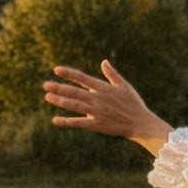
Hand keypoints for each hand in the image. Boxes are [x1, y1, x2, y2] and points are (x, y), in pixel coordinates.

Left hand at [42, 61, 173, 154]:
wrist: (141, 124)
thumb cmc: (133, 104)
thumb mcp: (124, 86)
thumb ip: (112, 74)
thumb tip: (103, 61)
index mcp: (104, 88)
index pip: (83, 78)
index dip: (69, 74)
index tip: (57, 70)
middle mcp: (98, 99)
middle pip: (75, 92)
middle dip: (60, 88)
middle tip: (46, 85)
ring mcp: (97, 112)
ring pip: (75, 105)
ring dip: (61, 101)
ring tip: (48, 97)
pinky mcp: (96, 125)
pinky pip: (79, 122)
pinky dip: (67, 121)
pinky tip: (55, 120)